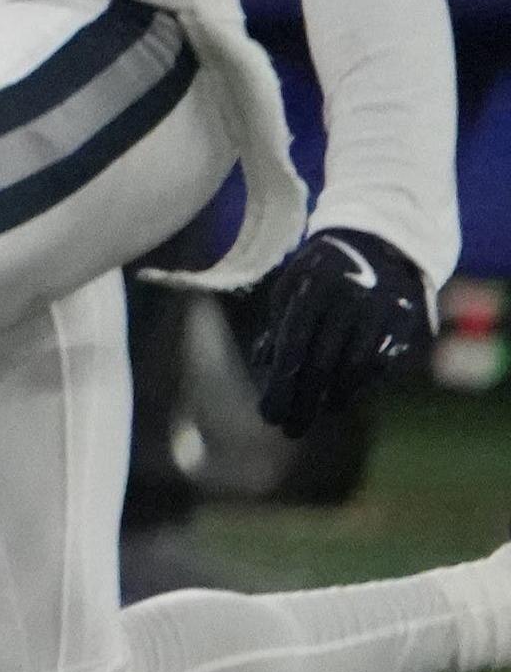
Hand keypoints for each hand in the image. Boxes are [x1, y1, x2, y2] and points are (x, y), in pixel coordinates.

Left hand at [248, 226, 428, 431]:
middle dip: (302, 400)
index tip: (267, 413)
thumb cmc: (322, 273)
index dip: (281, 382)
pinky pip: (380, 364)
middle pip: (322, 361)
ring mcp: (382, 308)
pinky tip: (340, 398)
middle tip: (288, 429)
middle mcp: (350, 295)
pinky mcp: (406, 322)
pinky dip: (359, 386)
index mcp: (313, 284)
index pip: (294, 342)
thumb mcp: (292, 288)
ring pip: (353, 368)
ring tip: (313, 415)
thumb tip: (265, 370)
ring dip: (331, 398)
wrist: (381, 242)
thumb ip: (278, 327)